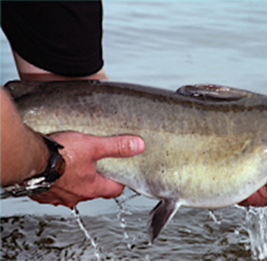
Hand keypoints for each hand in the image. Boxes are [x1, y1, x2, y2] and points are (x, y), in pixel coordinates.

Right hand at [30, 132, 144, 207]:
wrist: (29, 160)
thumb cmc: (58, 155)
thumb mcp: (93, 146)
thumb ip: (116, 147)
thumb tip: (138, 145)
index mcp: (92, 188)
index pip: (114, 190)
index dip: (119, 181)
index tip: (120, 174)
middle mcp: (75, 196)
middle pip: (94, 191)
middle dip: (97, 181)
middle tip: (97, 167)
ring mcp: (57, 197)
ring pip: (73, 192)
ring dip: (75, 182)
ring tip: (75, 167)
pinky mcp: (42, 193)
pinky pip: (54, 190)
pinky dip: (57, 182)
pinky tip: (56, 171)